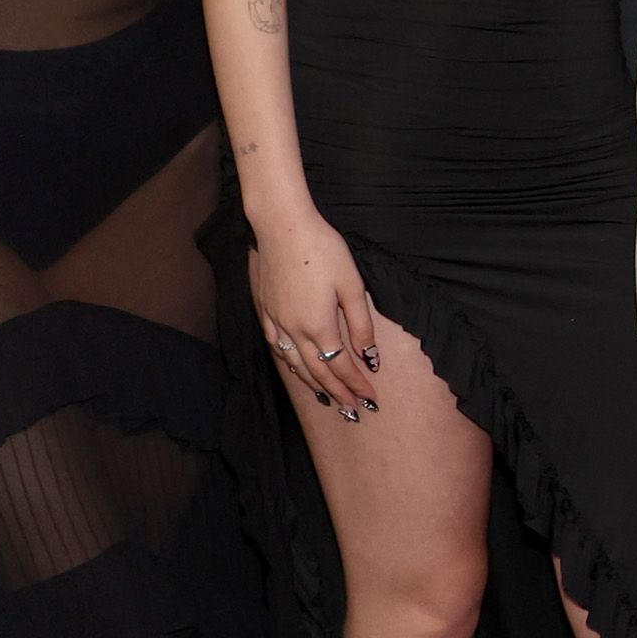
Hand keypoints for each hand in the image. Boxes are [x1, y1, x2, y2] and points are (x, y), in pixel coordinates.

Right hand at [250, 209, 381, 423]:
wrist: (282, 226)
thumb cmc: (323, 249)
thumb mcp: (352, 284)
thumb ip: (360, 325)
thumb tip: (369, 357)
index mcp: (319, 326)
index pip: (342, 366)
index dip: (357, 385)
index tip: (371, 400)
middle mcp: (295, 331)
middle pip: (319, 373)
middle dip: (338, 393)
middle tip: (353, 411)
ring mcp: (276, 322)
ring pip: (296, 365)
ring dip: (314, 385)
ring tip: (328, 399)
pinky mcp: (265, 311)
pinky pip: (278, 348)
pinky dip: (290, 365)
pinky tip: (296, 369)